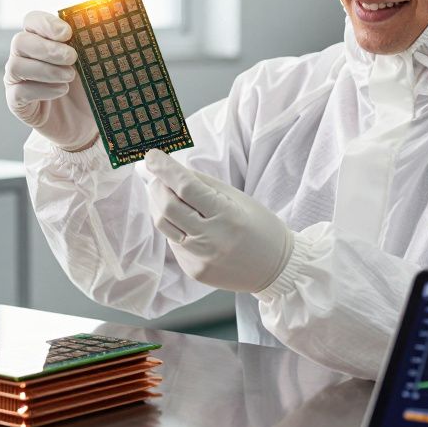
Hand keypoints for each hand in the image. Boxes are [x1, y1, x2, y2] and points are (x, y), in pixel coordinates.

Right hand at [4, 11, 98, 151]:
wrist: (85, 123)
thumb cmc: (86, 88)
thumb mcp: (91, 65)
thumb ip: (88, 46)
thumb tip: (101, 26)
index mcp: (40, 40)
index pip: (32, 21)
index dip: (46, 23)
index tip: (67, 33)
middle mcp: (24, 56)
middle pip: (20, 41)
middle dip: (47, 48)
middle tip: (71, 57)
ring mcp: (17, 79)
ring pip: (16, 65)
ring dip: (45, 69)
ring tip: (69, 76)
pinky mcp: (16, 102)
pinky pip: (20, 92)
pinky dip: (42, 89)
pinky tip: (61, 90)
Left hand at [144, 149, 293, 292]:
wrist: (276, 269)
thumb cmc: (260, 227)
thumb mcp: (238, 198)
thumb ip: (204, 184)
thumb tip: (172, 169)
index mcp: (227, 216)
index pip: (186, 188)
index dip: (165, 169)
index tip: (151, 155)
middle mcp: (211, 240)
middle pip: (168, 207)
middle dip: (157, 186)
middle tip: (158, 175)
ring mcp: (200, 259)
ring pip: (164, 225)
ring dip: (158, 205)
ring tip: (165, 194)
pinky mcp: (194, 271)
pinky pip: (173, 243)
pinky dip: (172, 226)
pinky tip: (184, 221)